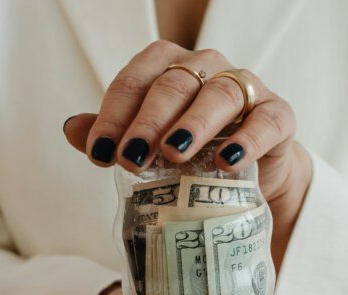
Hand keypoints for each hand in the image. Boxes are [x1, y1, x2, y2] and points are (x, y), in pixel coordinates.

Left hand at [63, 40, 311, 270]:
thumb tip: (70, 129)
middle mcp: (207, 67)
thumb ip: (115, 134)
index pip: (135, 80)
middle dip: (148, 121)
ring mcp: (245, 87)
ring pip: (218, 93)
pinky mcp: (278, 114)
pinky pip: (266, 120)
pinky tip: (228, 161)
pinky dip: (248, 139)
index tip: (99, 154)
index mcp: (169, 66)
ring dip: (193, 124)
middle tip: (130, 157)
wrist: (251, 175)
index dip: (113, 115)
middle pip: (173, 84)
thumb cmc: (194, 152)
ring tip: (172, 154)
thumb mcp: (151, 145)